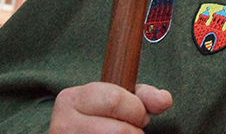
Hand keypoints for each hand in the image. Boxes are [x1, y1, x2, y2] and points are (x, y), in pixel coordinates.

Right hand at [49, 82, 171, 132]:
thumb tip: (164, 100)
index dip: (136, 109)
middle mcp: (61, 124)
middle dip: (134, 130)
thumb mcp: (122, 100)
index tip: (138, 114)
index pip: (115, 100)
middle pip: (117, 131)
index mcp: (71, 98)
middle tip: (132, 129)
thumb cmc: (103, 117)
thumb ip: (145, 96)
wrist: (80, 133)